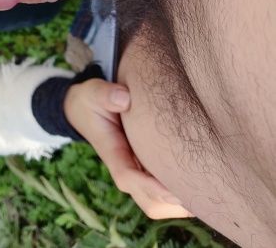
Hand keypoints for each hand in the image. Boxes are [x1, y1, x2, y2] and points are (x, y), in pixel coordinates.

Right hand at [64, 78, 192, 218]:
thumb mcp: (93, 93)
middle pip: (149, 202)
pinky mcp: (146, 171)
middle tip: (206, 194)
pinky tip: (203, 183)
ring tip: (210, 192)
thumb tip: (123, 98)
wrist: (86, 108)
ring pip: (158, 205)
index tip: (177, 191)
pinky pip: (164, 196)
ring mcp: (137, 173)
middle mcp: (126, 169)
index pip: (129, 178)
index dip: (153, 187)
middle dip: (175, 203)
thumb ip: (105, 94)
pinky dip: (182, 197)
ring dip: (181, 205)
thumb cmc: (93, 101)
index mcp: (112, 152)